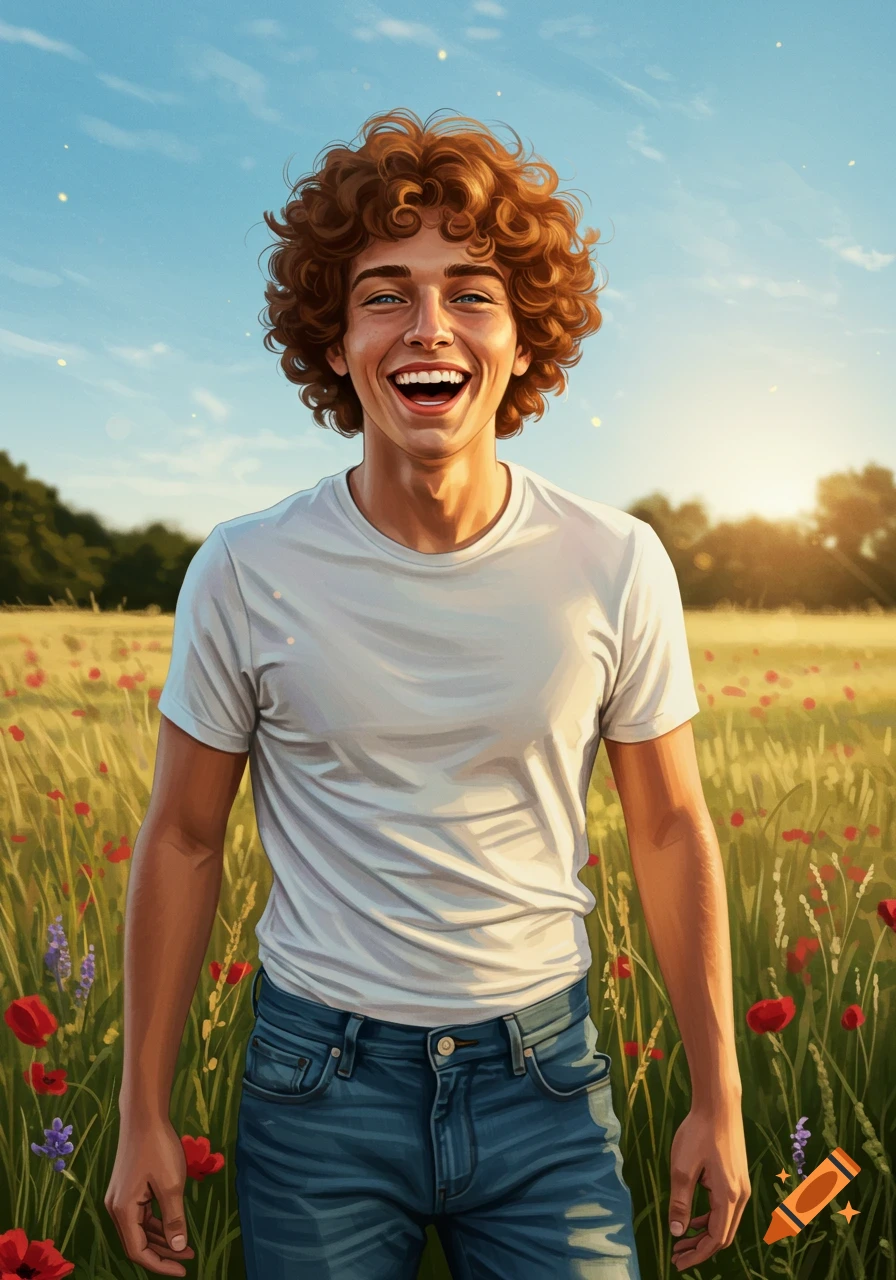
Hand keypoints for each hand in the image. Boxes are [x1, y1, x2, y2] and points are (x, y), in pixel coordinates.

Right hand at [104, 1114, 195, 1275]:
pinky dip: (157, 1222)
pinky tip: (174, 1224)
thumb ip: (174, 1220)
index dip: (160, 1265)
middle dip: (163, 1253)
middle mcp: (116, 1208)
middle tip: (189, 1257)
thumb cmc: (158, 1148)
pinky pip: (141, 1215)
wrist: (144, 1116)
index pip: (138, 1251)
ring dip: (161, 1238)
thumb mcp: (171, 1185)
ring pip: (140, 1229)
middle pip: (138, 1243)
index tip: (183, 1269)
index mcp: (123, 1211)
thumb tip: (178, 1248)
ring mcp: (120, 1197)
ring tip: (186, 1245)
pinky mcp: (127, 1188)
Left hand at [667, 1100, 749, 1271]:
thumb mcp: (682, 1168)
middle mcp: (740, 1195)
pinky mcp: (737, 1177)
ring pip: (725, 1222)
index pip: (716, 1238)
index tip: (678, 1261)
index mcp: (728, 1196)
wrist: (719, 1105)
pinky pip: (725, 1208)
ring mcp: (741, 1186)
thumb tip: (677, 1232)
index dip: (697, 1254)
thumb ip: (680, 1202)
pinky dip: (710, 1218)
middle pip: (723, 1235)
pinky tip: (693, 1217)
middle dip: (700, 1248)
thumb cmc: (698, 1132)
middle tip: (677, 1254)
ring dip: (704, 1233)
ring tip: (681, 1239)